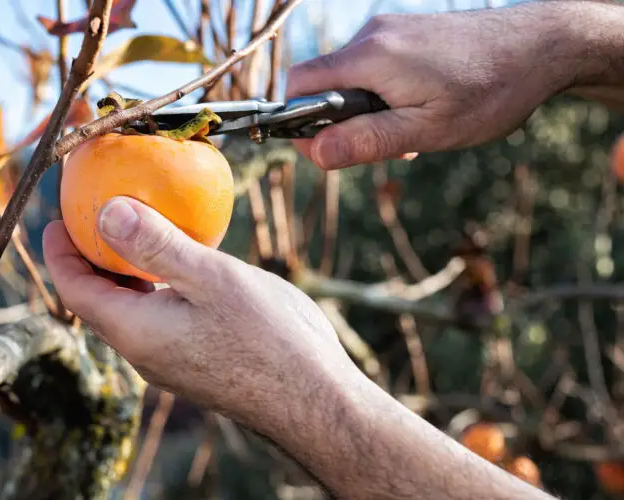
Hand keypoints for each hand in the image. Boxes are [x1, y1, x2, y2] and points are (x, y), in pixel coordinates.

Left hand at [42, 196, 350, 433]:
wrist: (313, 400)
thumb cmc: (267, 337)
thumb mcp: (209, 278)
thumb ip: (155, 245)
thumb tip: (105, 212)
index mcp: (135, 331)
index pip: (76, 291)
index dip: (60, 253)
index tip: (56, 219)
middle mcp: (144, 351)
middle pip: (98, 301)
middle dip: (87, 259)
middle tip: (90, 218)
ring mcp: (170, 360)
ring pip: (129, 310)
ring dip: (122, 272)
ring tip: (131, 234)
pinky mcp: (195, 362)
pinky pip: (159, 317)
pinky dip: (154, 286)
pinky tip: (181, 266)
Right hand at [286, 3, 574, 169]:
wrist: (542, 46)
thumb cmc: (489, 90)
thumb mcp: (426, 129)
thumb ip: (366, 141)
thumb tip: (315, 153)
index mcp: (369, 57)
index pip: (300, 85)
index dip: (299, 122)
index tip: (324, 151)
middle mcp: (372, 35)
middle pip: (324, 85)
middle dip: (343, 123)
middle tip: (387, 147)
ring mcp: (389, 30)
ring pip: (350, 79)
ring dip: (367, 112)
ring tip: (413, 129)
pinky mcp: (406, 33)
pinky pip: (374, 67)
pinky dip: (384, 95)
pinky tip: (421, 108)